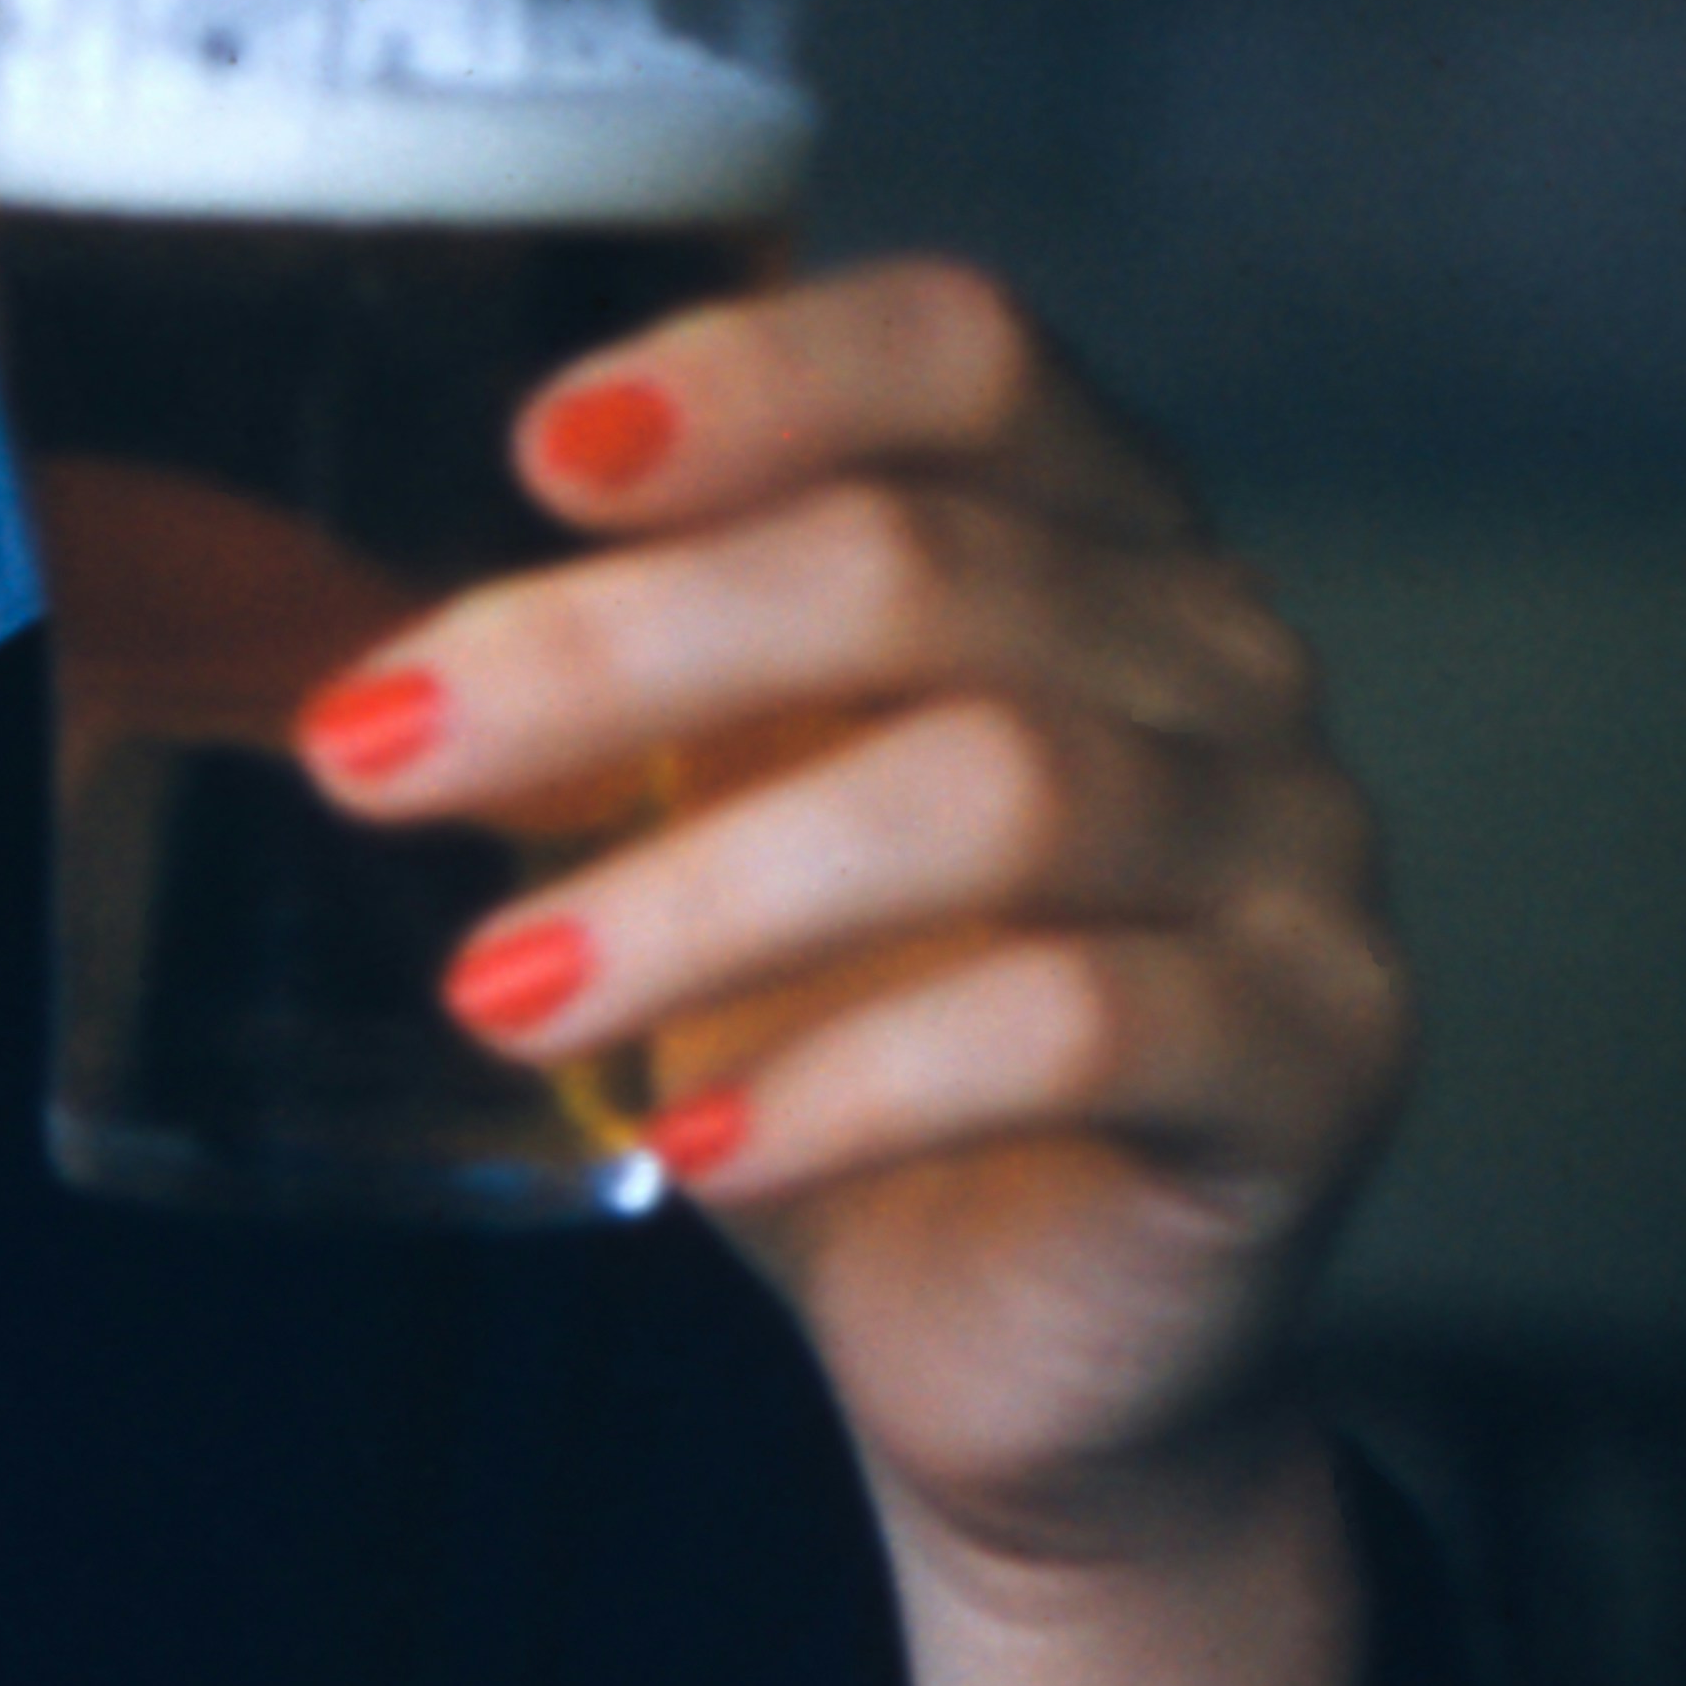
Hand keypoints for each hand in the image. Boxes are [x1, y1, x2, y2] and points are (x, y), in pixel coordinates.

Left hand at [305, 262, 1416, 1685]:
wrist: (1018, 1335)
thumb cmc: (845, 1020)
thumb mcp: (712, 806)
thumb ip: (611, 692)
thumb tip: (366, 666)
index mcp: (1079, 523)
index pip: (958, 350)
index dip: (756, 374)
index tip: (535, 452)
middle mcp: (1217, 647)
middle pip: (919, 568)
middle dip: (612, 652)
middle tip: (368, 752)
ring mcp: (1293, 844)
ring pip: (995, 792)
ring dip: (700, 890)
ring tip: (495, 985)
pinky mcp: (1319, 1052)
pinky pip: (1079, 1027)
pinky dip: (850, 1079)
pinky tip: (688, 1144)